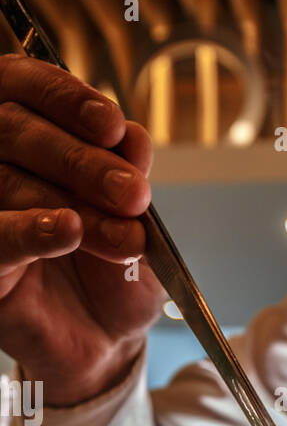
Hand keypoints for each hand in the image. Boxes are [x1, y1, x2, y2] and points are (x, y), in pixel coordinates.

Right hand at [0, 53, 165, 405]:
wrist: (109, 340)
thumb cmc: (114, 269)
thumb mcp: (134, 216)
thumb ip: (128, 172)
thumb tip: (131, 137)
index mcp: (25, 135)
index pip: (23, 86)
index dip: (65, 98)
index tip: (113, 126)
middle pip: (13, 130)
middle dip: (82, 161)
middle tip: (134, 195)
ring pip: (8, 180)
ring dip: (76, 205)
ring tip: (127, 237)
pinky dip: (31, 229)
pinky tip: (66, 229)